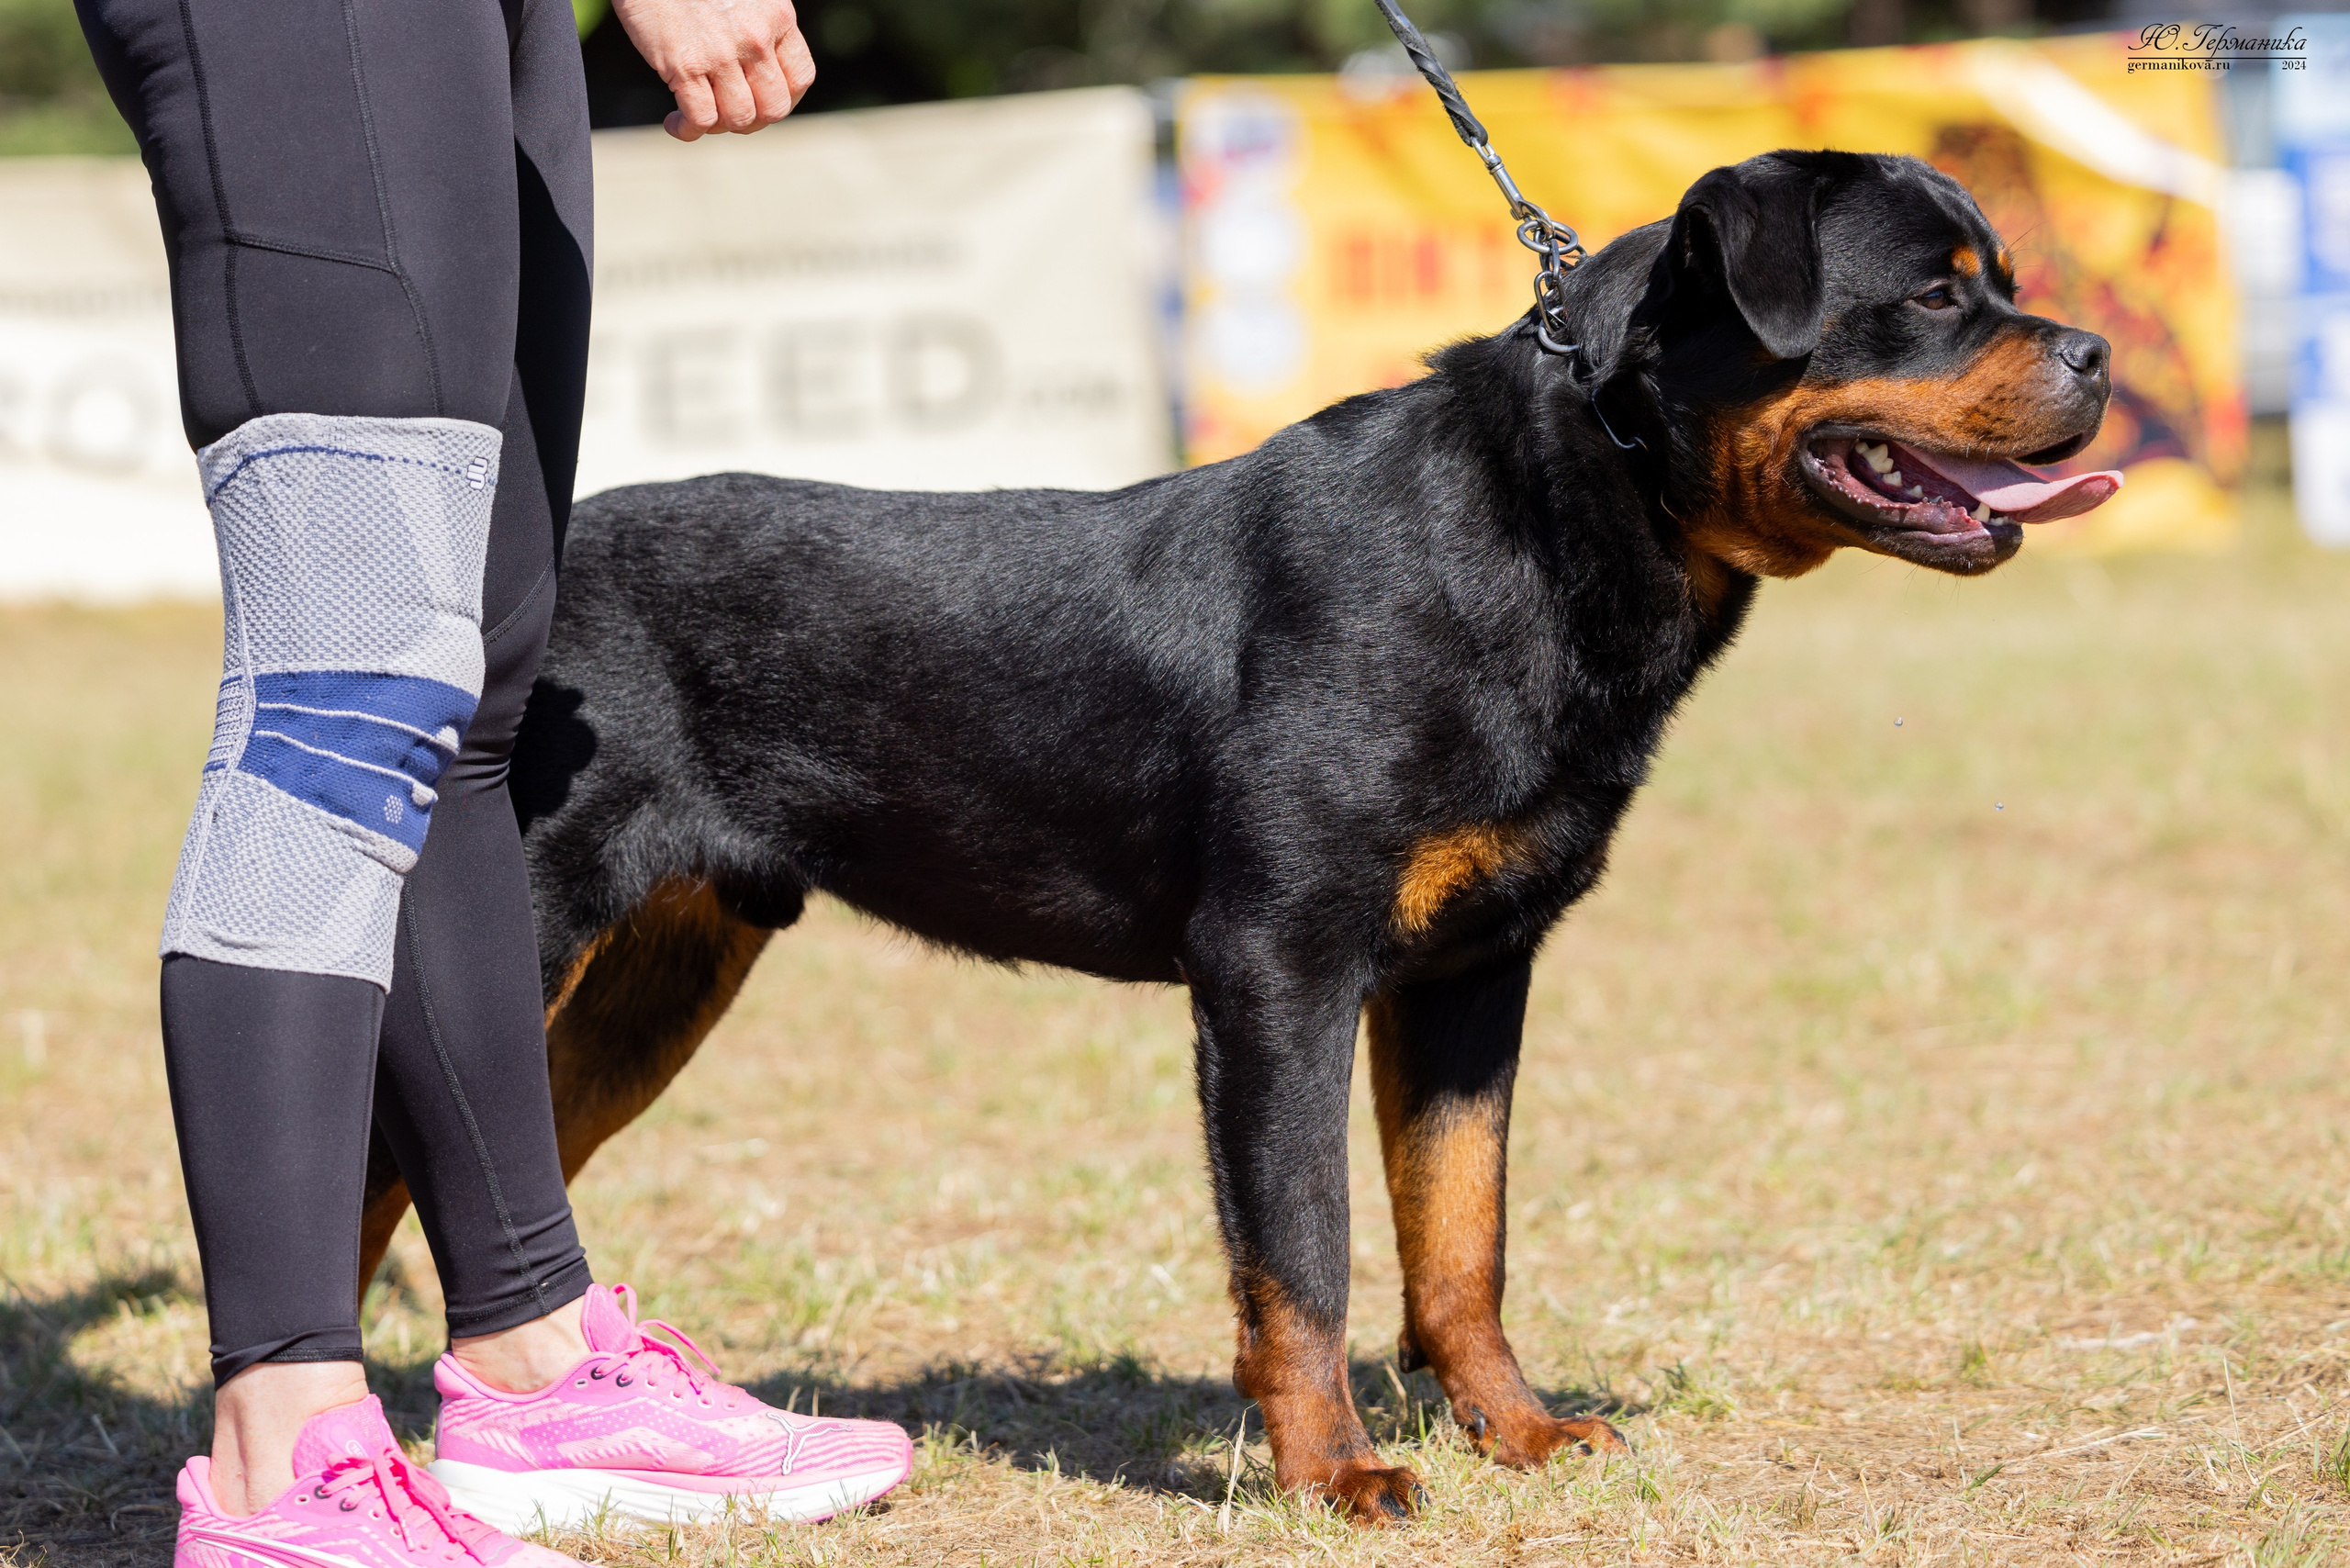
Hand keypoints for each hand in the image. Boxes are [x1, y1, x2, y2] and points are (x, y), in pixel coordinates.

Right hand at [610, 0, 815, 141]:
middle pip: (773, 108)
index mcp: (777, 17)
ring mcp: (722, 54)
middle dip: (752, 121)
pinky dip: (687, 130)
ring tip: (697, 116)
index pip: (800, 77)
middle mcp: (756, 38)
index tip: (762, 102)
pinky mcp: (685, 65)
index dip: (785, 100)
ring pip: (739, 118)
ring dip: (719, 127)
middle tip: (728, 114)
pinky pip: (701, 119)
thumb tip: (756, 74)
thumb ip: (759, 28)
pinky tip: (675, 122)